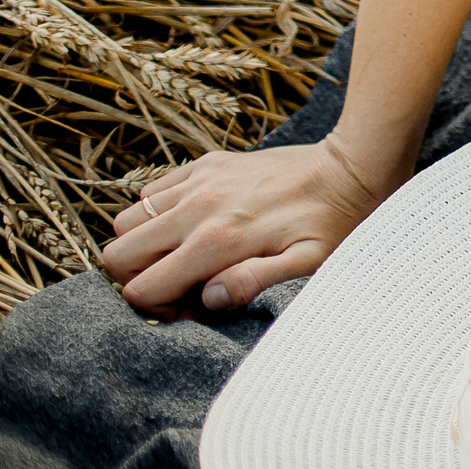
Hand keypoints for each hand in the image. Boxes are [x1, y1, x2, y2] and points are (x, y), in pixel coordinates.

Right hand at [100, 131, 394, 314]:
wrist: (353, 165)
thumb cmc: (334, 224)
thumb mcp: (306, 264)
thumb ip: (252, 282)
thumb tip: (204, 299)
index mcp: (218, 241)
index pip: (140, 288)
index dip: (156, 307)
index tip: (189, 306)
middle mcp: (198, 208)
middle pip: (117, 255)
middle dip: (137, 277)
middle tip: (180, 283)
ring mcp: (199, 181)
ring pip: (126, 221)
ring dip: (144, 245)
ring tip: (183, 255)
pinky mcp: (207, 163)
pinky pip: (151, 190)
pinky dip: (156, 212)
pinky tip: (193, 223)